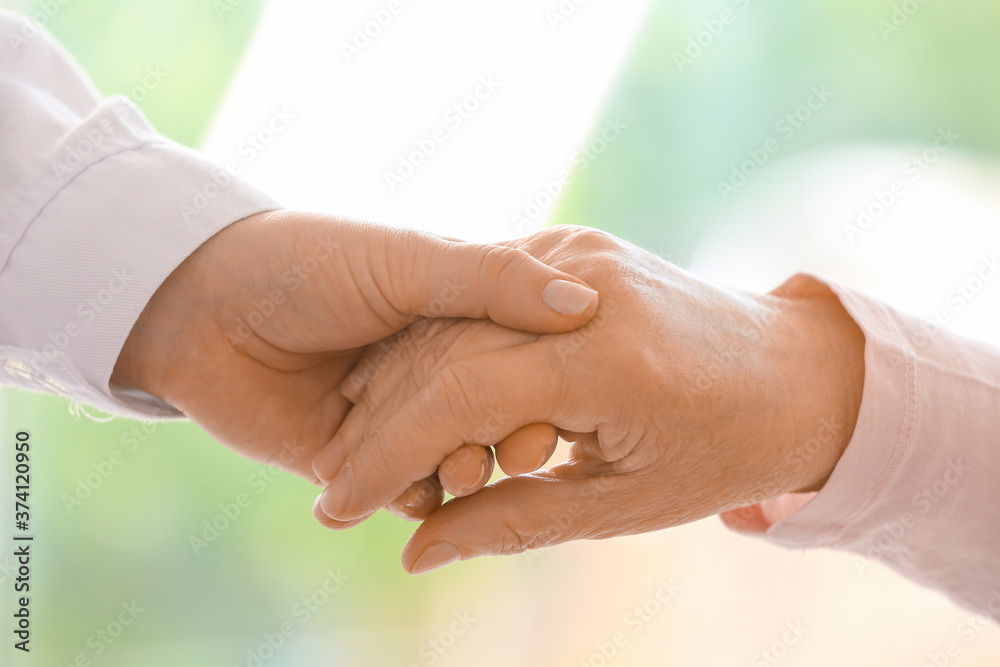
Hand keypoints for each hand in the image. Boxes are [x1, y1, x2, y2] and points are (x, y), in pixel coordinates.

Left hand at [111, 211, 598, 482]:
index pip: (521, 356)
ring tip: (462, 470)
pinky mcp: (353, 460)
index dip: (545, 381)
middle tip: (524, 448)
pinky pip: (402, 491)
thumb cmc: (309, 263)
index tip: (565, 402)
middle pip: (492, 415)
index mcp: (451, 315)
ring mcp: (391, 416)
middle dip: (511, 435)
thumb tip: (585, 304)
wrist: (203, 306)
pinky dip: (418, 498)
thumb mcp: (409, 261)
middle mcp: (428, 368)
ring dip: (466, 470)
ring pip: (452, 459)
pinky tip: (419, 493)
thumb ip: (491, 283)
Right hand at [310, 226, 864, 572]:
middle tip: (337, 488)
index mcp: (605, 356)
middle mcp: (583, 288)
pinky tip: (415, 399)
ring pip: (452, 320)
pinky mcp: (573, 247)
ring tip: (367, 453)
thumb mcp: (624, 503)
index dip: (388, 455)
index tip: (340, 505)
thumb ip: (514, 521)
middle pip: (442, 352)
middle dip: (380, 427)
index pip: (459, 396)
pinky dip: (442, 351)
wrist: (794, 373)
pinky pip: (481, 299)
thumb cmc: (722, 450)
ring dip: (401, 388)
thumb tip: (416, 553)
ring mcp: (578, 255)